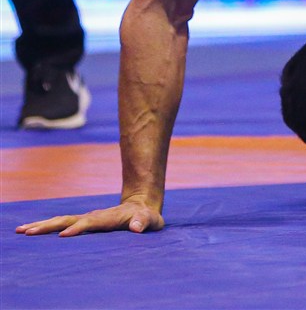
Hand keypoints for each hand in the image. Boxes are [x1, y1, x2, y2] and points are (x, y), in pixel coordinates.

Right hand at [15, 199, 162, 237]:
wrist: (140, 205)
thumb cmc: (146, 217)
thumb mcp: (150, 220)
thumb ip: (144, 222)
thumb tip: (137, 228)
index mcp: (107, 218)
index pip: (90, 223)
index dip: (78, 228)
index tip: (63, 235)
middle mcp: (93, 217)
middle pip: (67, 220)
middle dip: (49, 226)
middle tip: (28, 232)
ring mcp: (86, 219)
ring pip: (60, 221)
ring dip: (41, 225)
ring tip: (21, 230)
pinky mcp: (82, 223)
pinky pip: (61, 224)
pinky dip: (45, 227)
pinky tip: (29, 231)